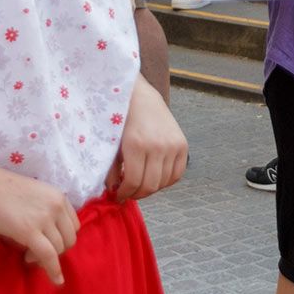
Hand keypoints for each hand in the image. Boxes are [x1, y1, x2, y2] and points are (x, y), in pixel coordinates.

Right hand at [0, 167, 79, 285]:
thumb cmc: (1, 191)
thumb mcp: (34, 195)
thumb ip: (45, 210)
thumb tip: (48, 233)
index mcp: (58, 196)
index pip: (73, 225)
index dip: (62, 237)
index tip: (48, 242)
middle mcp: (56, 207)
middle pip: (69, 238)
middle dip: (57, 250)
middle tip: (38, 252)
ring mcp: (45, 219)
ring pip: (59, 248)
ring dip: (47, 258)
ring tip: (28, 255)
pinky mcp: (30, 232)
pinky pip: (49, 256)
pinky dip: (54, 270)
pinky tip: (56, 280)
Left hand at [106, 78, 187, 200]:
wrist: (140, 98)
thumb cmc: (122, 120)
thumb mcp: (112, 144)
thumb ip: (111, 170)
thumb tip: (113, 191)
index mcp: (136, 145)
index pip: (133, 182)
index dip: (125, 193)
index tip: (119, 196)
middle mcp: (157, 146)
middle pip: (150, 186)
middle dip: (137, 194)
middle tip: (129, 193)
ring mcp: (172, 145)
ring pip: (164, 182)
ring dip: (151, 188)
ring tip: (140, 183)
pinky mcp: (182, 145)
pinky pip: (177, 174)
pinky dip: (166, 181)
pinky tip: (155, 177)